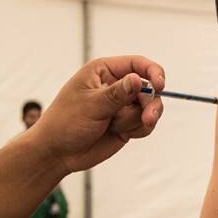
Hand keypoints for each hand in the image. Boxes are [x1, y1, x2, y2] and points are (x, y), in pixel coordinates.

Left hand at [30, 55, 165, 174]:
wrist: (58, 153)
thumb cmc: (66, 122)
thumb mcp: (91, 106)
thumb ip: (116, 94)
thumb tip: (138, 79)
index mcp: (104, 71)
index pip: (136, 64)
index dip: (153, 72)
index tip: (160, 85)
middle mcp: (116, 84)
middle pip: (148, 87)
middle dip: (149, 104)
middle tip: (147, 118)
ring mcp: (122, 105)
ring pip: (149, 107)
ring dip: (139, 119)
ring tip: (118, 127)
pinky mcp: (126, 123)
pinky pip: (145, 123)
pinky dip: (139, 129)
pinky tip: (121, 134)